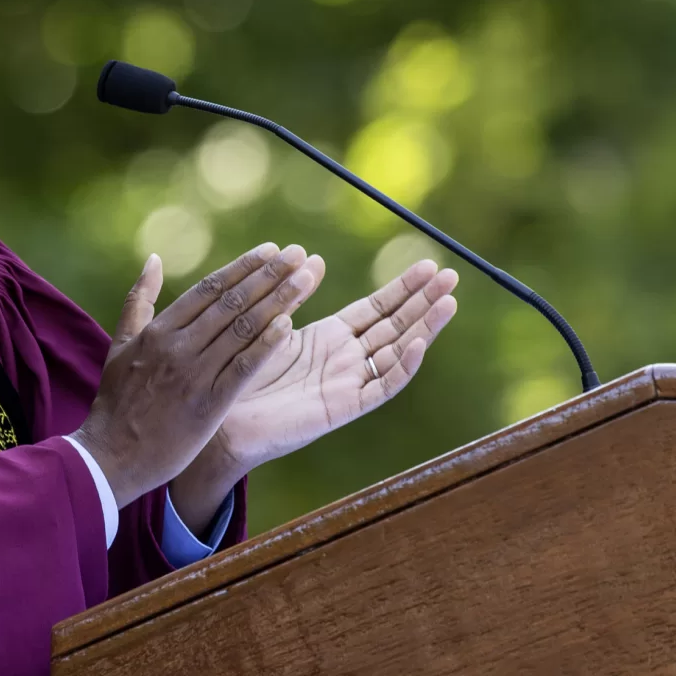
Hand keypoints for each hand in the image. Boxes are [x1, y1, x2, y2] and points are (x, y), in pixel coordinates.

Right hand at [73, 244, 322, 507]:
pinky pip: (242, 369)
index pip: (209, 289)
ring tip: (305, 279)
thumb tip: (154, 259)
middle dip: (269, 275)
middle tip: (299, 254)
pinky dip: (265, 346)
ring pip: (242, 329)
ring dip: (277, 301)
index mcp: (159, 330)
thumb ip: (139, 300)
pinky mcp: (208, 405)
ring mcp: (193, 375)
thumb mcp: (120, 344)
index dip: (243, 267)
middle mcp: (178, 346)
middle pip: (231, 302)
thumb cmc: (116, 402)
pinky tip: (289, 326)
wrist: (111, 457)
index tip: (272, 250)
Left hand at [168, 260, 458, 530]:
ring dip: (424, 327)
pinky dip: (402, 366)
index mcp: (331, 338)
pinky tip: (418, 342)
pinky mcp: (344, 407)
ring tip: (449, 301)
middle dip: (424, 301)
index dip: (404, 288)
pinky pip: (381, 387)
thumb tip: (313, 257)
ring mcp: (349, 383)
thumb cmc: (240, 372)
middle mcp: (346, 359)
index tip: (429, 265)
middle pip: (396, 325)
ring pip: (398, 352)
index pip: (378, 308)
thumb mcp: (271, 324)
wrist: (222, 418)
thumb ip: (294, 295)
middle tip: (453, 274)